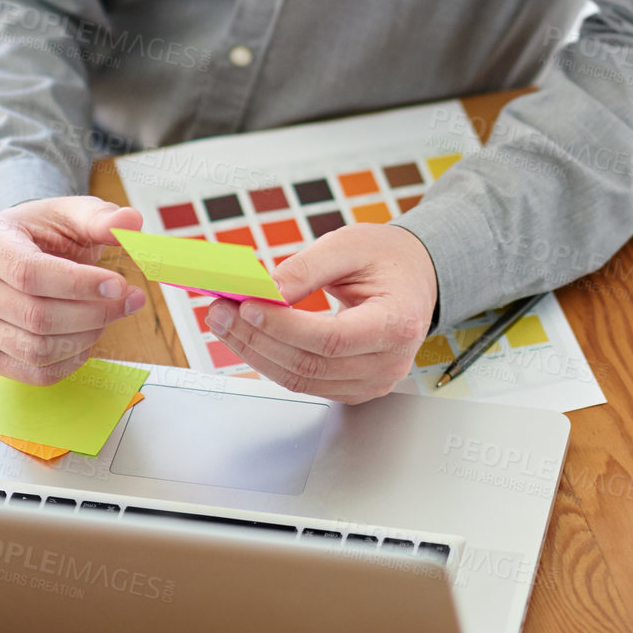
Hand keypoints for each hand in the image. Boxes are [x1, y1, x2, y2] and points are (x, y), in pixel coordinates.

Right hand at [0, 196, 147, 384]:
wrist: (25, 249)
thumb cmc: (49, 231)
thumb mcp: (74, 213)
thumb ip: (102, 217)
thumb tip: (131, 223)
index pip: (29, 273)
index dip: (78, 284)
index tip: (119, 284)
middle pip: (35, 316)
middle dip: (94, 312)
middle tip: (132, 299)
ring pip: (36, 349)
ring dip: (86, 336)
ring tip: (111, 313)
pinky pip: (34, 372)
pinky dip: (70, 362)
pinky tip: (90, 337)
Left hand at [205, 223, 437, 403]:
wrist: (413, 277)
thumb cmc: (386, 258)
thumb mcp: (349, 244)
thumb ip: (307, 269)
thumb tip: (264, 292)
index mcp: (397, 323)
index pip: (333, 339)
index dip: (285, 327)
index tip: (247, 305)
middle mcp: (388, 363)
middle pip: (311, 364)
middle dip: (257, 337)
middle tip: (219, 310)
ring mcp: (372, 382)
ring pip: (301, 380)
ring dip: (255, 352)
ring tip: (224, 321)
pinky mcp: (353, 388)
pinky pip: (305, 382)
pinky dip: (271, 360)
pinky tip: (248, 336)